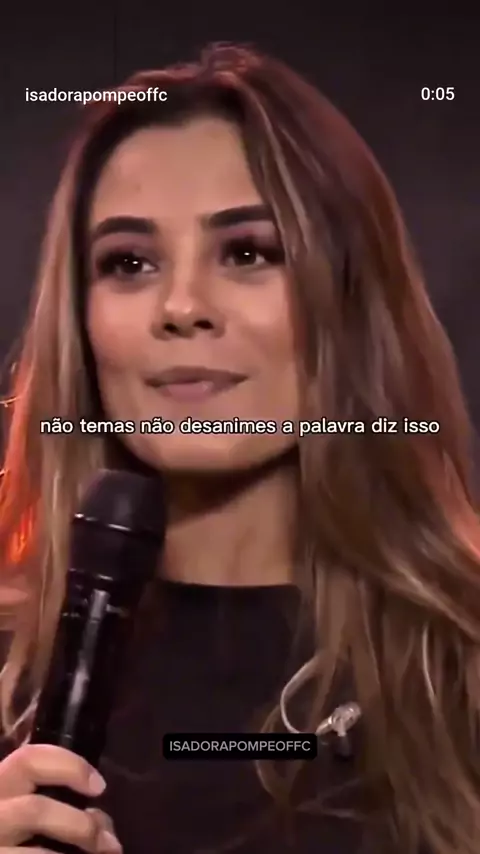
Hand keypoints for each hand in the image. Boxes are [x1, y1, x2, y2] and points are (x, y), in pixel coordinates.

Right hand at [0, 743, 120, 851]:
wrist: (2, 845)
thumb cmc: (11, 828)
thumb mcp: (24, 807)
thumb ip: (57, 804)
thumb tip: (103, 825)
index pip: (29, 759)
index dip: (70, 766)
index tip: (100, 787)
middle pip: (34, 811)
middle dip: (79, 826)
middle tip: (110, 843)